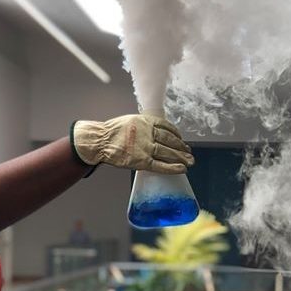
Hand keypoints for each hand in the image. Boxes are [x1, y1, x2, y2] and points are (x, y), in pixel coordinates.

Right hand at [71, 113, 193, 173]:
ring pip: (168, 152)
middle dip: (182, 147)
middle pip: (170, 140)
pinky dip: (173, 167)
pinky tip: (182, 169)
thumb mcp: (129, 121)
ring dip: (181, 157)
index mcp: (146, 121)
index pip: (166, 126)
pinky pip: (161, 165)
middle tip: (189, 152)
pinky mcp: (142, 161)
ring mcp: (146, 147)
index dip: (176, 134)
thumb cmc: (111, 132)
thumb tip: (150, 132)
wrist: (100, 141)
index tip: (180, 138)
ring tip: (190, 161)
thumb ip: (142, 126)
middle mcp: (149, 133)